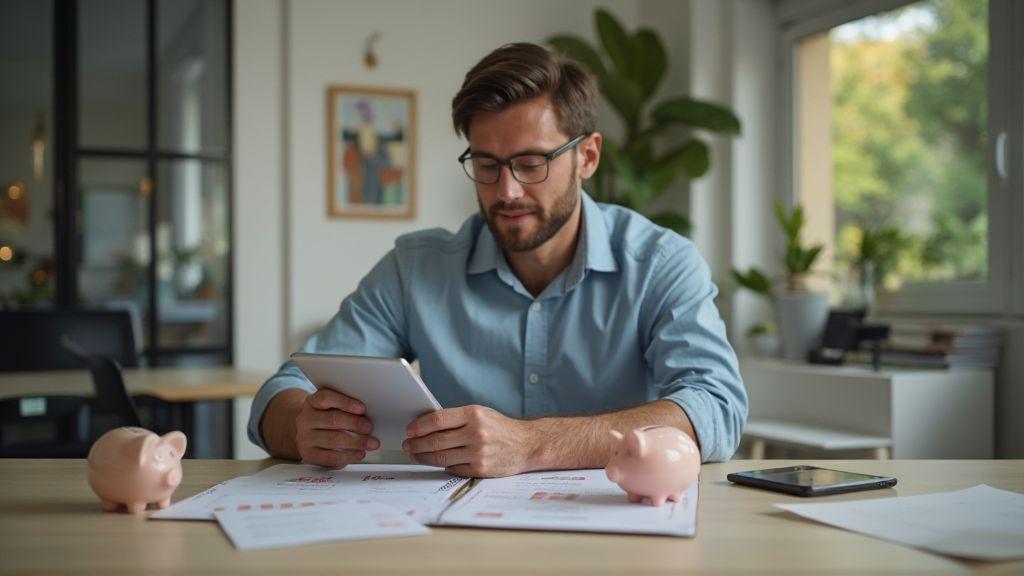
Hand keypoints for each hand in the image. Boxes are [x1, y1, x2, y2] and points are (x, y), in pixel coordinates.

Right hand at [294, 389, 378, 467]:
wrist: (305, 434)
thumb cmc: (325, 418)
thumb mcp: (329, 408)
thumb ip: (345, 407)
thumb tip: (368, 415)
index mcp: (312, 402)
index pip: (326, 398)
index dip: (345, 402)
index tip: (362, 408)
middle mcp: (306, 419)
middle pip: (332, 419)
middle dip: (354, 424)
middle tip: (370, 428)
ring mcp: (305, 438)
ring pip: (332, 440)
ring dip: (355, 442)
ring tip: (370, 444)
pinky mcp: (308, 455)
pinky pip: (328, 457)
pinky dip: (346, 456)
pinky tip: (359, 454)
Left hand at [402, 405, 534, 477]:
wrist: (527, 444)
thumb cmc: (500, 428)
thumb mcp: (481, 414)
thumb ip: (456, 418)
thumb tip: (426, 425)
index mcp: (474, 414)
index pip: (437, 420)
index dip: (419, 426)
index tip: (409, 430)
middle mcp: (476, 433)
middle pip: (436, 441)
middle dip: (416, 444)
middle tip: (407, 445)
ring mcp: (478, 453)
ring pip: (441, 457)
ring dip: (423, 457)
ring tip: (415, 454)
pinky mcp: (480, 469)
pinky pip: (453, 468)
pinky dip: (442, 465)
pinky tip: (435, 462)